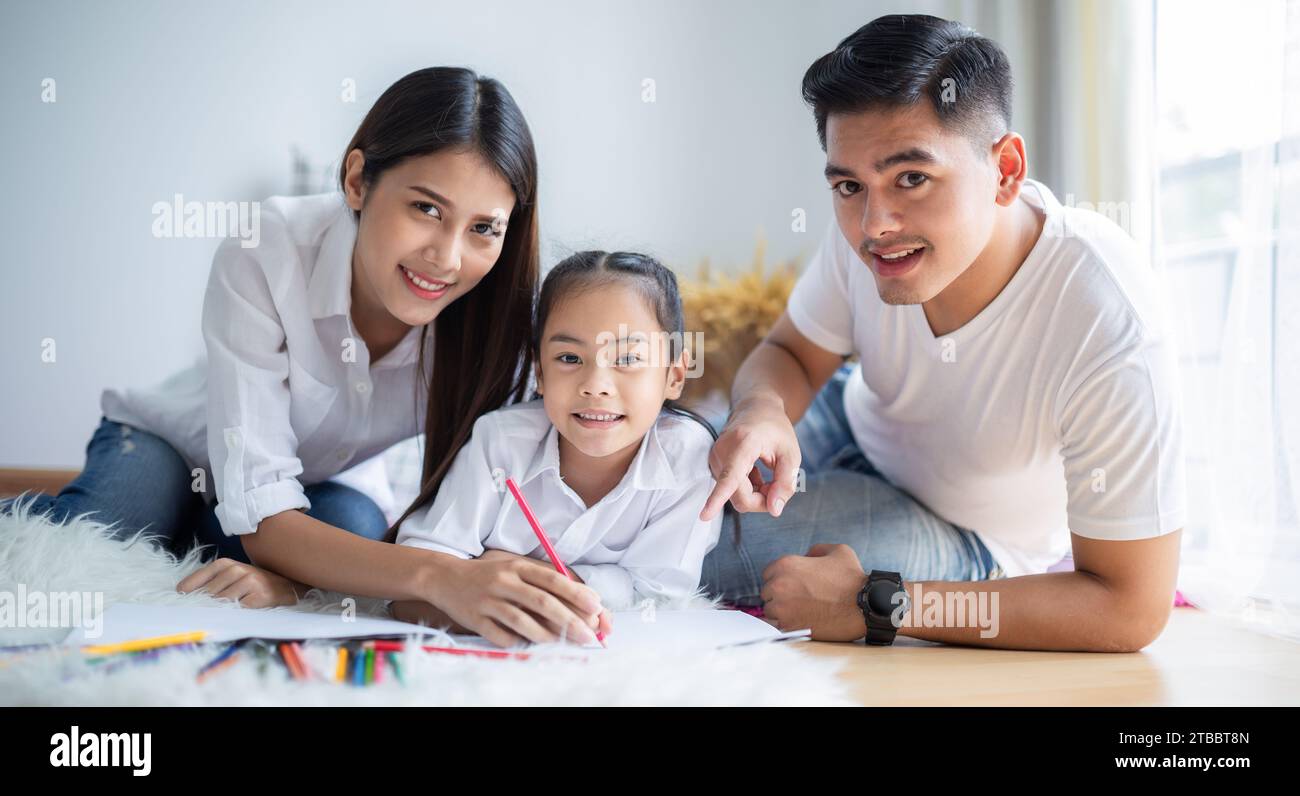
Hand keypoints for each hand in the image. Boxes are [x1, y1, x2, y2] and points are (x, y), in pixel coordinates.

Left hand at [176, 557, 304, 607]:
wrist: (287, 585)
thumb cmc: (254, 583)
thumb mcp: (232, 577)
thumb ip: (211, 584)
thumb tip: (186, 599)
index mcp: (225, 564)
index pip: (197, 580)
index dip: (187, 592)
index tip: (180, 604)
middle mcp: (236, 570)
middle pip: (208, 594)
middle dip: (202, 606)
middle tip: (196, 617)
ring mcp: (249, 582)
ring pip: (222, 602)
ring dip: (217, 612)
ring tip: (216, 618)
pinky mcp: (260, 596)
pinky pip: (239, 609)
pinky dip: (233, 615)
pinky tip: (233, 617)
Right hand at [479, 549, 612, 636]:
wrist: (445, 577)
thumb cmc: (490, 575)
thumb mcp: (514, 567)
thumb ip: (542, 580)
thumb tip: (580, 599)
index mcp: (517, 566)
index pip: (551, 579)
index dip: (575, 592)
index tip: (596, 606)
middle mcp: (503, 581)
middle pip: (541, 601)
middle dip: (568, 620)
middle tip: (588, 635)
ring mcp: (487, 600)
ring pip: (521, 621)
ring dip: (546, 635)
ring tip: (564, 645)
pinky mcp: (474, 619)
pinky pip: (500, 635)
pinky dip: (517, 642)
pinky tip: (531, 647)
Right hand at [700, 395, 801, 519]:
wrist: (756, 408)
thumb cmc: (776, 430)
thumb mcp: (791, 455)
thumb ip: (785, 483)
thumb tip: (774, 511)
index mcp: (743, 444)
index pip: (730, 476)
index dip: (718, 497)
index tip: (705, 515)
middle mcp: (723, 451)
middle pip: (739, 496)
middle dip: (761, 500)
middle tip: (778, 485)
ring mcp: (715, 458)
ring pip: (734, 496)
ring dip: (755, 493)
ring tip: (766, 474)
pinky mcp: (713, 465)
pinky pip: (730, 490)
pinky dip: (746, 489)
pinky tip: (755, 473)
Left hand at [760, 543, 869, 641]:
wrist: (865, 606)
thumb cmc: (852, 578)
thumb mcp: (837, 551)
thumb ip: (816, 550)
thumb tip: (806, 556)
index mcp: (786, 564)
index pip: (768, 573)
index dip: (781, 579)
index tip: (793, 586)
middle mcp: (779, 585)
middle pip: (767, 593)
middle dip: (779, 596)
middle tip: (798, 601)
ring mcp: (781, 608)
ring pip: (769, 611)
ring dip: (780, 612)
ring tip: (800, 613)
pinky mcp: (788, 627)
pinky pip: (774, 627)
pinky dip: (783, 626)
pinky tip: (798, 623)